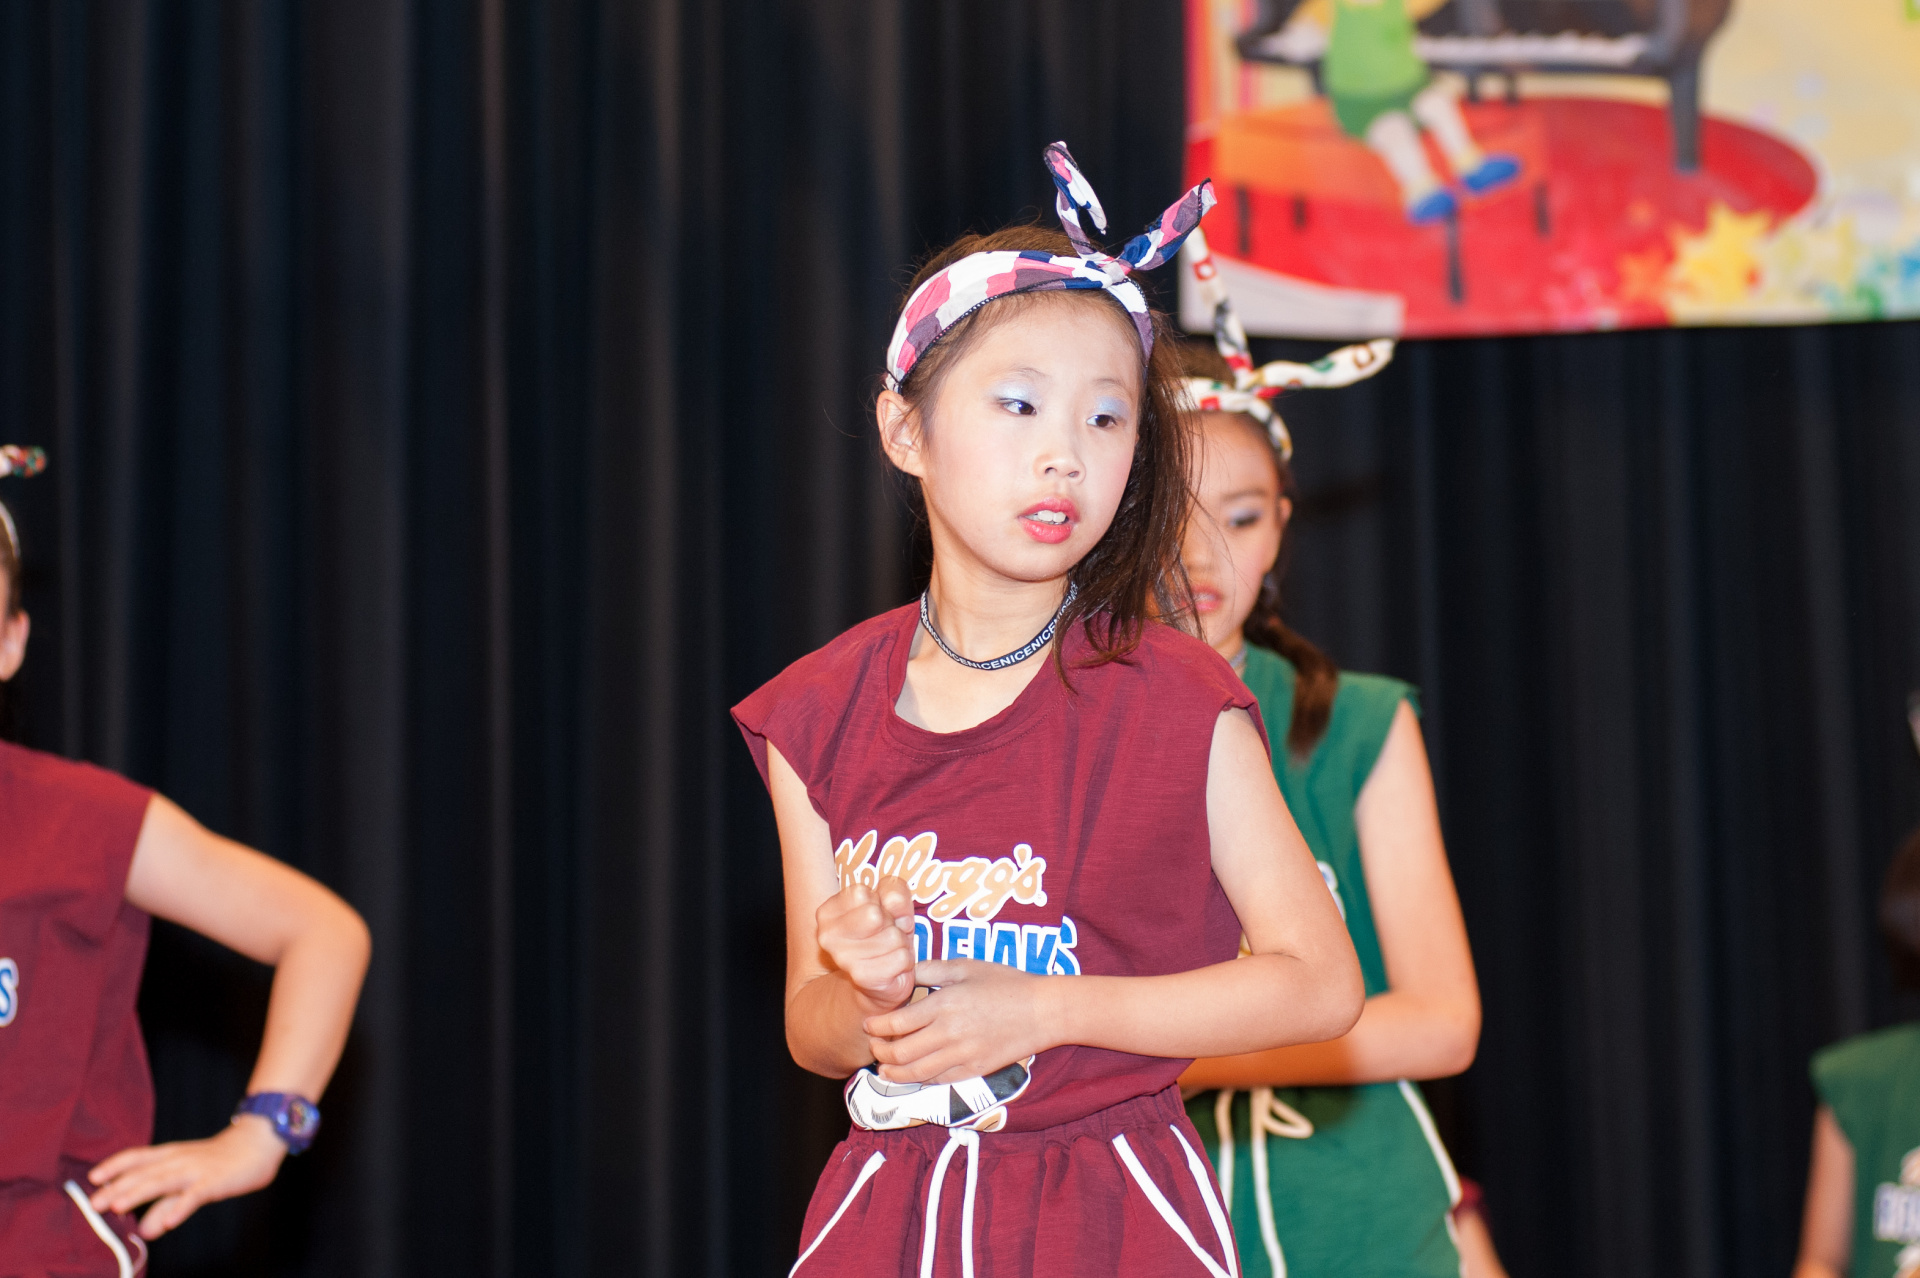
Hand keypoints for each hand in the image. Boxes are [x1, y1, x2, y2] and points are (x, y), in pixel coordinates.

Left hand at [88, 1115, 287, 1238]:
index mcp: (171, 1155)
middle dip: (118, 1187)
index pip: (137, 1158)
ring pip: (164, 1181)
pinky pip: (196, 1195)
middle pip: (144, 1172)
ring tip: (119, 1206)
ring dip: (140, 1193)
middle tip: (94, 1203)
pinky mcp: (215, 1181)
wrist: (259, 1142)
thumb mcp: (189, 1182)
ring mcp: (197, 1170)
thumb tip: (144, 1230)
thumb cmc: (221, 1162)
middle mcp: (179, 1160)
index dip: (114, 1166)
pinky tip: (168, 1223)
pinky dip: (181, 1207)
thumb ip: (166, 1204)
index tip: (93, 1178)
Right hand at [816, 876, 915, 1016]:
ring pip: (892, 936)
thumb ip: (893, 889)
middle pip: (876, 914)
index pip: (861, 893)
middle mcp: (827, 936)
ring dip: (899, 943)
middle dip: (890, 923)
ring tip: (888, 951)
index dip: (879, 902)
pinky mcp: (864, 978)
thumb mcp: (889, 904)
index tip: (876, 917)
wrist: (876, 986)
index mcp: (826, 913)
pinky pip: (901, 957)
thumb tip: (892, 903)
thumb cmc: (883, 937)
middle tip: (884, 935)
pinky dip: (904, 961)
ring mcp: (843, 958)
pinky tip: (893, 967)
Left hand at [863, 958, 1055, 1083]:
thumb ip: (931, 968)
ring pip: (915, 1073)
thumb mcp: (967, 967)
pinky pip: (937, 1080)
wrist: (1042, 1012)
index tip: (869, 1024)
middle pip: (900, 1052)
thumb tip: (903, 970)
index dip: (876, 1027)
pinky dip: (918, 1079)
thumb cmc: (1005, 983)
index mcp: (944, 1005)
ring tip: (884, 1065)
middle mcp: (948, 1034)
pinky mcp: (973, 1071)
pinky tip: (911, 1073)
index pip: (896, 1023)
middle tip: (873, 1045)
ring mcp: (961, 1056)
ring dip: (893, 1071)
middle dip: (879, 1051)